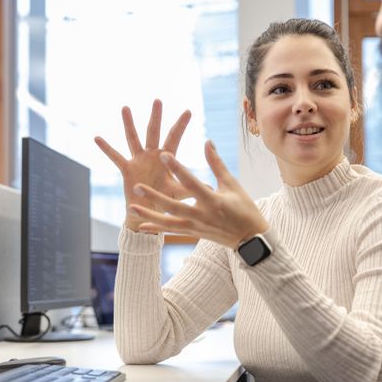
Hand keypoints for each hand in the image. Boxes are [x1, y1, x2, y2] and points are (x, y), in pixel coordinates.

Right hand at [94, 99, 191, 230]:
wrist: (148, 213)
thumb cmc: (165, 201)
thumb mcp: (178, 193)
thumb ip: (191, 187)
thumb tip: (211, 189)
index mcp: (166, 158)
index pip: (174, 138)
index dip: (181, 125)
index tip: (188, 110)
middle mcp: (152, 154)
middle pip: (154, 132)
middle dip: (156, 117)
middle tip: (158, 100)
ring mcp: (138, 160)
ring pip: (133, 138)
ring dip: (129, 124)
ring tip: (125, 108)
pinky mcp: (127, 169)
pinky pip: (115, 157)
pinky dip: (106, 148)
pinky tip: (97, 138)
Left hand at [129, 140, 268, 248]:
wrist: (250, 239)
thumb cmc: (244, 208)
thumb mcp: (232, 184)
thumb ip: (216, 164)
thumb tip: (207, 142)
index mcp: (212, 200)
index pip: (191, 182)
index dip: (176, 168)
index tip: (163, 154)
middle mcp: (201, 215)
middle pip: (173, 206)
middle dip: (154, 197)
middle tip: (137, 187)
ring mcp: (195, 227)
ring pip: (168, 222)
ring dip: (149, 214)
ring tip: (131, 207)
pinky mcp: (193, 233)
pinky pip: (171, 231)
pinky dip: (156, 228)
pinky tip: (141, 225)